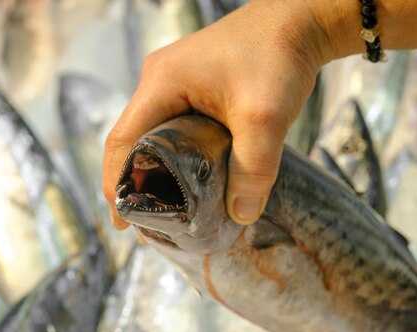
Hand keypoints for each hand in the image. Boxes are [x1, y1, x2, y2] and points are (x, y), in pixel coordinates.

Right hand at [102, 0, 335, 228]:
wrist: (299, 21)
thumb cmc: (278, 56)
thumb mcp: (265, 118)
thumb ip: (253, 169)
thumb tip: (240, 216)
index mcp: (161, 83)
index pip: (123, 140)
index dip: (116, 184)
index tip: (122, 222)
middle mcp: (159, 82)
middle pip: (133, 142)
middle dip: (136, 185)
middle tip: (147, 226)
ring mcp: (174, 84)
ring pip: (155, 137)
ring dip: (156, 173)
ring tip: (164, 212)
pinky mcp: (193, 89)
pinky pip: (174, 129)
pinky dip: (176, 159)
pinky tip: (187, 183)